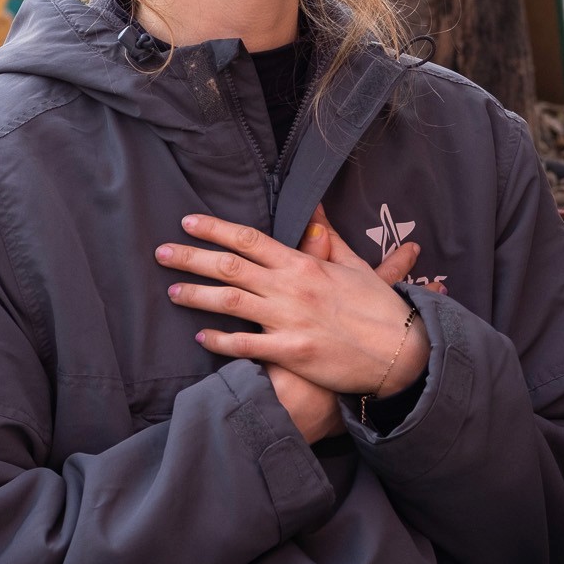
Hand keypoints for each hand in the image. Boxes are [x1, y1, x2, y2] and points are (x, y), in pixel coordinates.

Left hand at [156, 206, 430, 410]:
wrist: (401, 352)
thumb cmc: (378, 308)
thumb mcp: (355, 266)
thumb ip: (328, 238)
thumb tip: (315, 210)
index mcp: (304, 264)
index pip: (250, 239)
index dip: (215, 229)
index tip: (188, 223)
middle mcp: (291, 288)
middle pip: (230, 267)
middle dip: (191, 258)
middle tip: (162, 253)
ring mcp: (288, 320)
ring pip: (230, 303)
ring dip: (196, 296)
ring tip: (172, 292)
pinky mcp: (290, 352)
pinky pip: (245, 345)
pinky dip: (220, 340)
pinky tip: (201, 337)